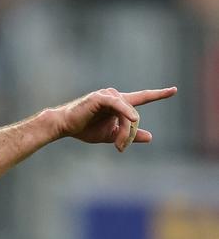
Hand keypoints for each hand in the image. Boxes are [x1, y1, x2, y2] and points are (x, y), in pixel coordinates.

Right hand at [53, 87, 176, 151]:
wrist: (65, 126)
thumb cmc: (85, 129)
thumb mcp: (111, 135)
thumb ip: (130, 135)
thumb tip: (150, 136)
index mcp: (119, 103)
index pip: (142, 98)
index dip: (158, 94)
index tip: (173, 90)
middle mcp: (115, 96)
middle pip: (134, 115)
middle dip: (130, 133)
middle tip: (121, 148)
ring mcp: (108, 95)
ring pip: (128, 113)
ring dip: (125, 131)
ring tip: (118, 144)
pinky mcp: (101, 97)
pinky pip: (119, 105)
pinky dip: (127, 112)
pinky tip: (133, 119)